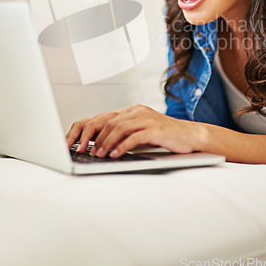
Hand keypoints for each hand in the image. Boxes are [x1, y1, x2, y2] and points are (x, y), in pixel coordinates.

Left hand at [66, 104, 200, 157]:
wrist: (190, 136)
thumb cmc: (164, 136)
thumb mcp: (140, 133)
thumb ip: (123, 135)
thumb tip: (100, 145)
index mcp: (131, 111)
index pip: (103, 118)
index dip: (87, 130)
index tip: (76, 144)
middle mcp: (137, 111)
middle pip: (108, 121)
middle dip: (93, 137)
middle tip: (84, 151)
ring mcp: (146, 118)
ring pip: (119, 128)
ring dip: (106, 143)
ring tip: (99, 155)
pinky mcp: (155, 128)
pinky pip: (135, 136)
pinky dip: (122, 146)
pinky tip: (116, 155)